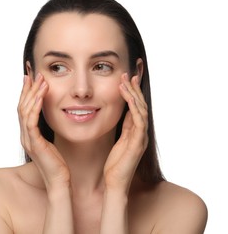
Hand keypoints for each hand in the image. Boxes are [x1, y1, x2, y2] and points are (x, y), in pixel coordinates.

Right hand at [17, 73, 69, 189]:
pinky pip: (31, 122)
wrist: (59, 181)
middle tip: (32, 73)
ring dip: (32, 94)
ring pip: (25, 111)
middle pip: (22, 106)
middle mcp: (25, 135)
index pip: (24, 108)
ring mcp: (28, 140)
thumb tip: (52, 117)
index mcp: (28, 134)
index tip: (31, 78)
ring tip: (40, 80)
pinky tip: (40, 97)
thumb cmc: (57, 162)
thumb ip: (46, 129)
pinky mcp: (35, 144)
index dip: (27, 92)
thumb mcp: (51, 141)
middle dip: (28, 88)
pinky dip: (35, 108)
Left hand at [103, 73, 147, 191]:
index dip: (133, 93)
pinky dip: (134, 107)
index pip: (136, 108)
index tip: (128, 79)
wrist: (115, 182)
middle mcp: (141, 132)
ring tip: (126, 80)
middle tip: (129, 74)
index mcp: (135, 132)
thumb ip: (123, 128)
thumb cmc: (115, 164)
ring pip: (141, 110)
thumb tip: (121, 114)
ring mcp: (141, 137)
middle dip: (135, 89)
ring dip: (134, 94)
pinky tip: (128, 96)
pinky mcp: (138, 143)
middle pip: (140, 105)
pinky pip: (138, 121)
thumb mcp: (118, 141)